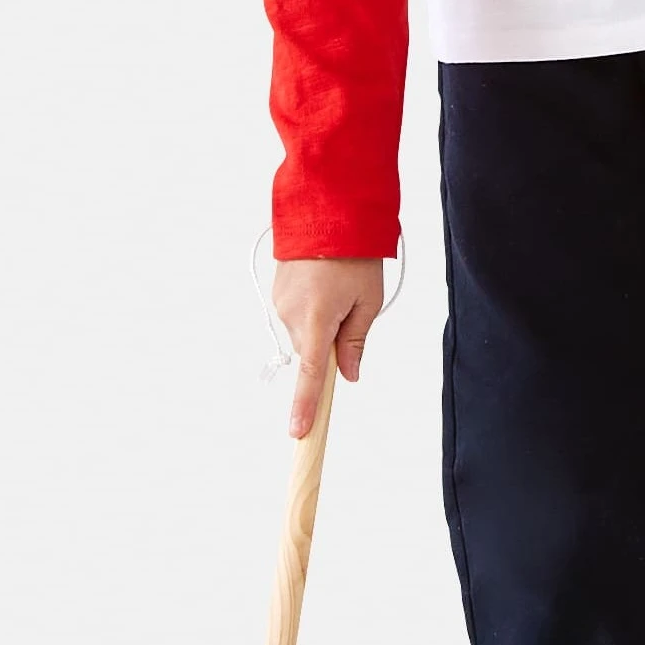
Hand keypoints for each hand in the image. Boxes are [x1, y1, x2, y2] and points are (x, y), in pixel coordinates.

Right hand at [273, 256, 386, 436]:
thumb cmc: (354, 254)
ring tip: (338, 286)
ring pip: (304, 333)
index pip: (311, 376)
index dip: (306, 406)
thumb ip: (355, 341)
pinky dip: (311, 308)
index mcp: (316, 321)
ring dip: (321, 323)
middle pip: (311, 352)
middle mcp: (292, 316)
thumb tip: (348, 374)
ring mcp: (280, 303)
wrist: (326, 211)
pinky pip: (296, 314)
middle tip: (351, 308)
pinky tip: (323, 282)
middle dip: (329, 343)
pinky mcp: (276, 292)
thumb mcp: (367, 300)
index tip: (300, 432)